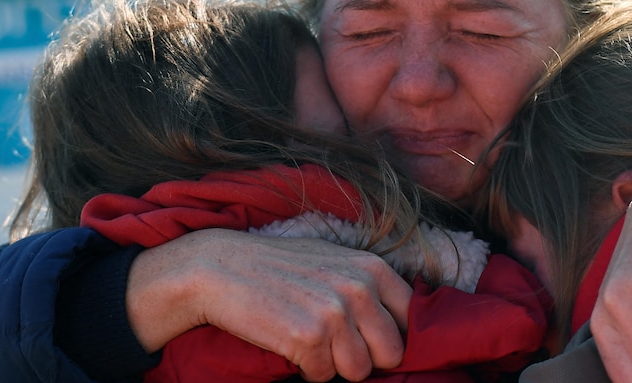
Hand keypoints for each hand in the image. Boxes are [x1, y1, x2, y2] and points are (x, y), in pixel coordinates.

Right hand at [126, 229, 412, 381]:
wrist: (222, 267)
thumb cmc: (280, 266)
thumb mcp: (334, 260)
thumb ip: (367, 285)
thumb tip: (399, 322)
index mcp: (372, 268)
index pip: (409, 318)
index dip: (388, 334)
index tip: (368, 336)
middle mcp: (359, 288)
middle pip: (390, 353)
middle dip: (364, 356)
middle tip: (335, 344)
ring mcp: (334, 313)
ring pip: (358, 370)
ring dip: (334, 364)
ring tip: (310, 340)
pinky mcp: (308, 338)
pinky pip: (323, 376)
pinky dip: (306, 368)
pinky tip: (290, 344)